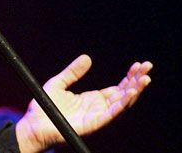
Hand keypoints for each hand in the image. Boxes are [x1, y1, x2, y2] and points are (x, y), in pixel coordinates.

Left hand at [16, 54, 151, 152]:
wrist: (33, 124)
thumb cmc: (44, 107)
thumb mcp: (59, 83)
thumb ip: (73, 72)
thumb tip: (87, 57)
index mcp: (93, 99)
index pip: (117, 87)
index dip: (129, 77)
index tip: (138, 65)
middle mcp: (98, 108)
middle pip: (123, 93)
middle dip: (137, 81)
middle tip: (147, 66)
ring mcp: (97, 116)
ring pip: (121, 104)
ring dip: (134, 91)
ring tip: (145, 78)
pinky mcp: (93, 124)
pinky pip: (110, 114)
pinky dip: (121, 104)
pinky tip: (130, 93)